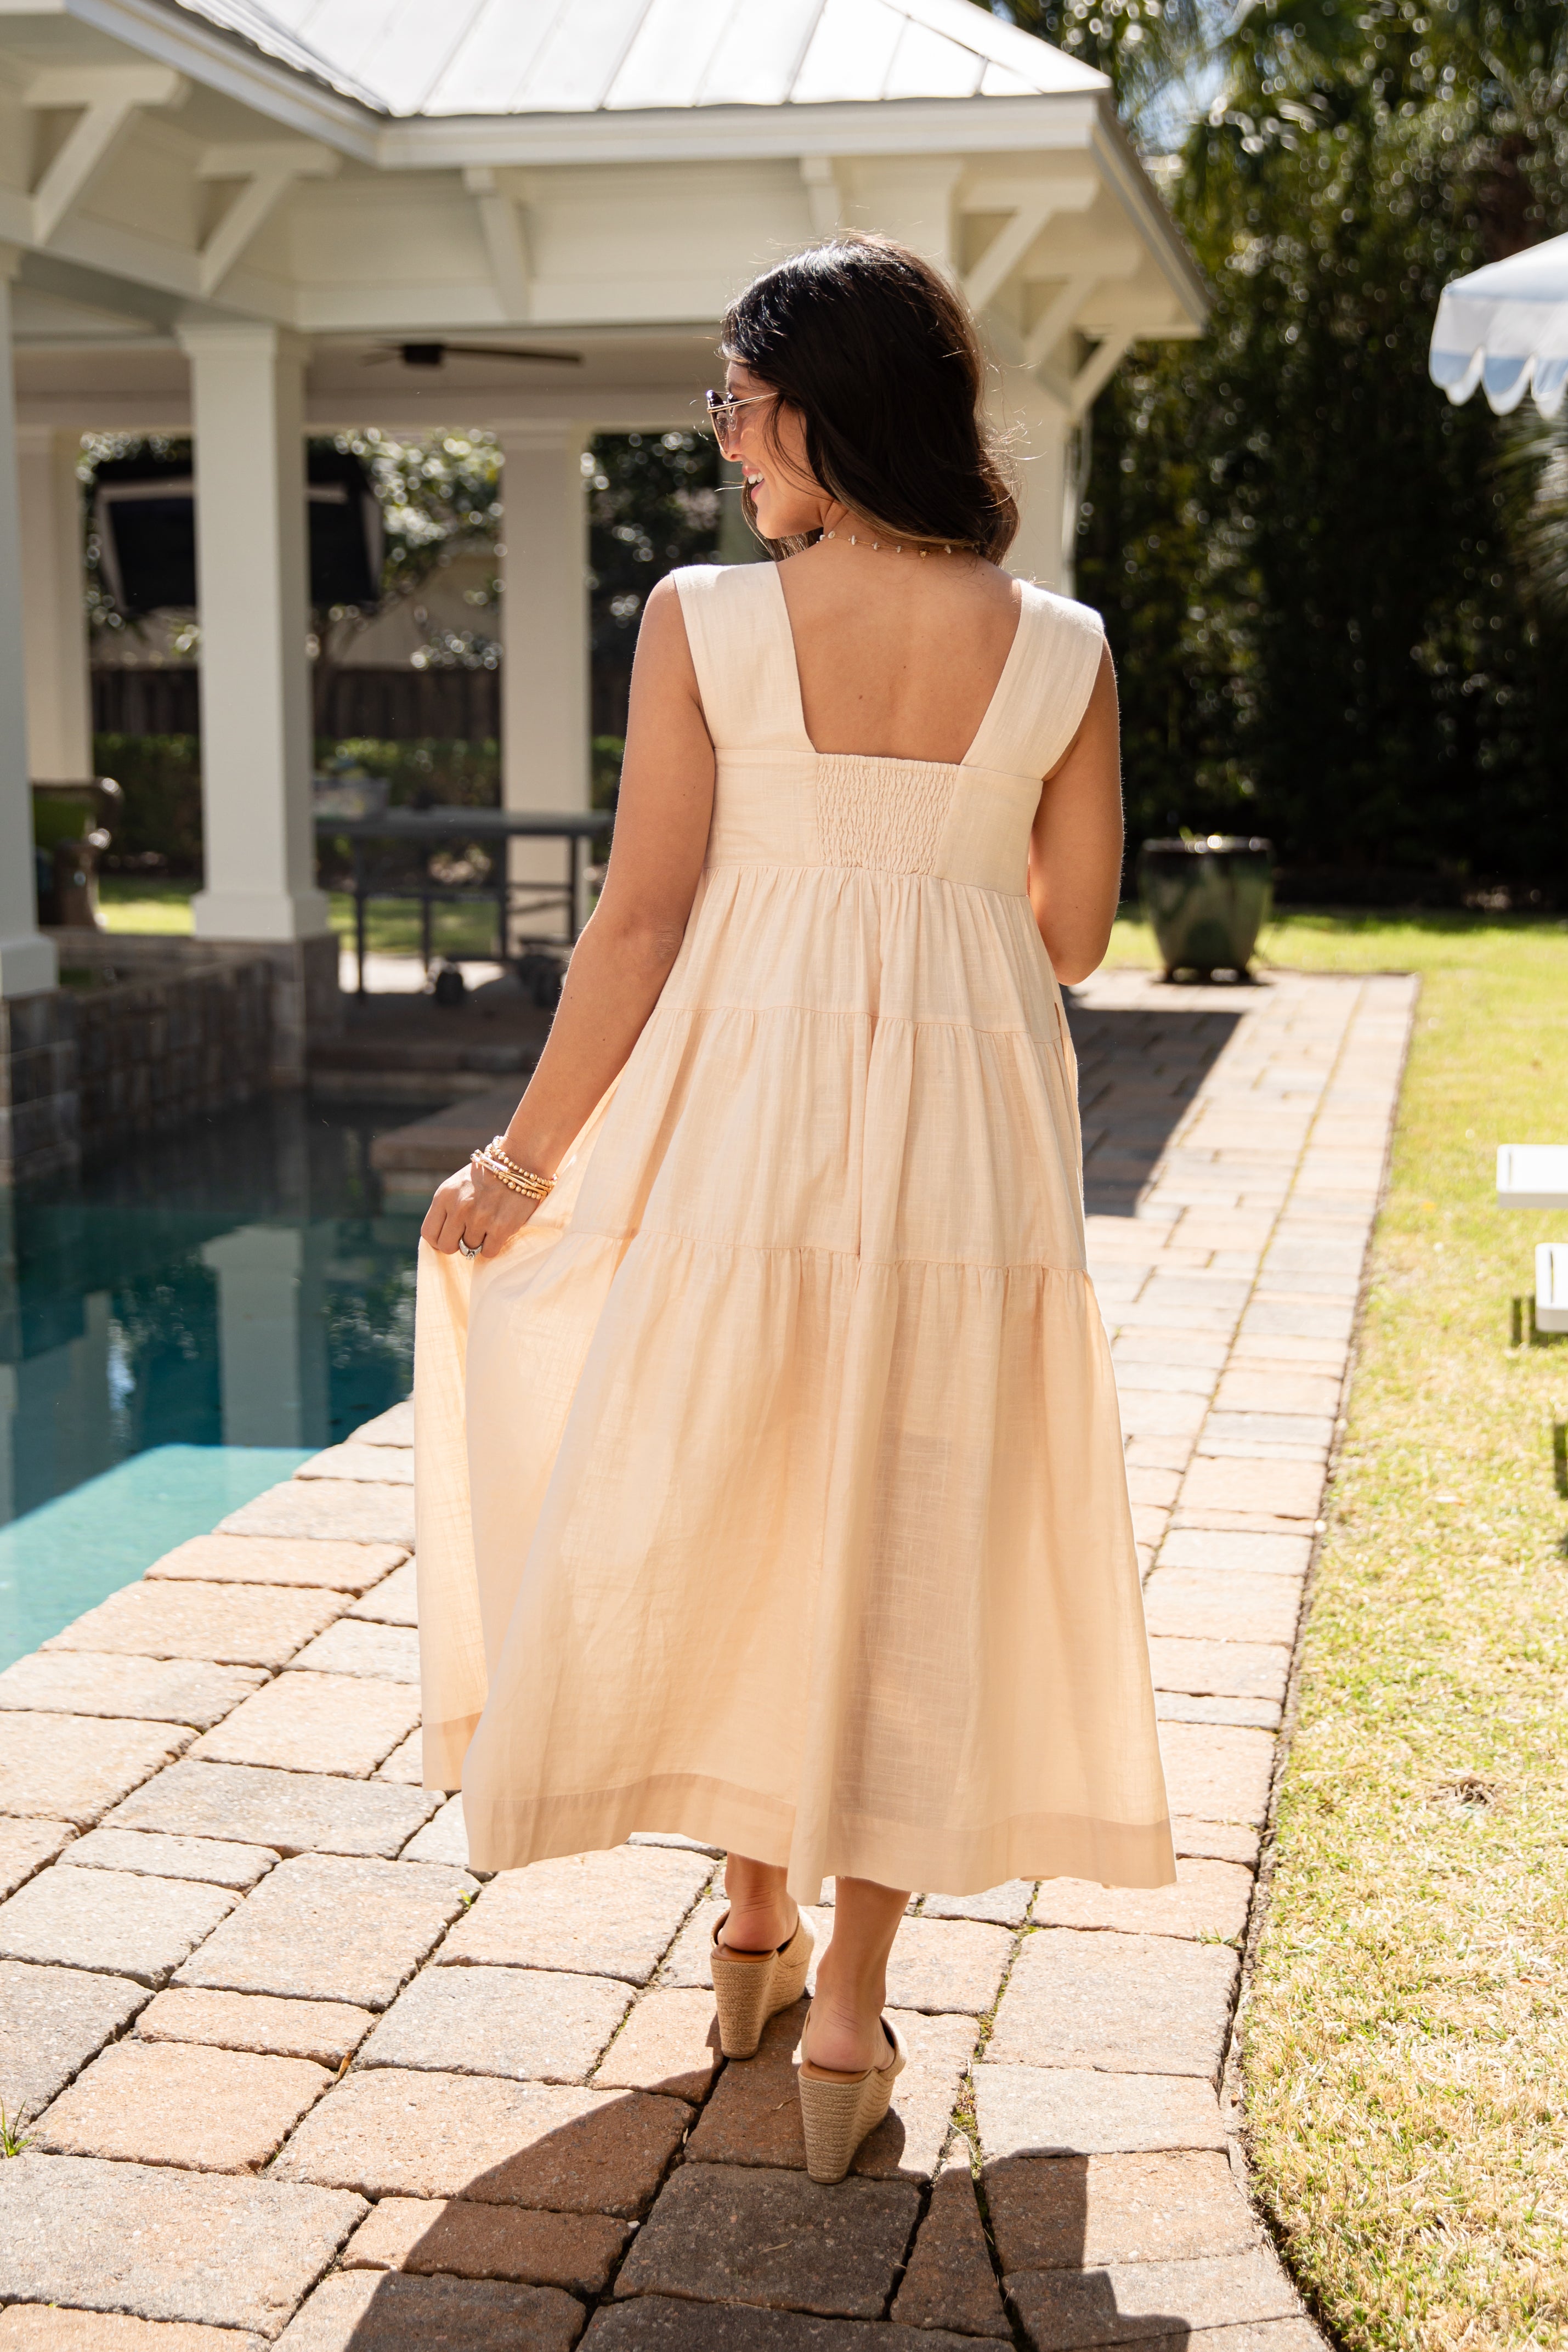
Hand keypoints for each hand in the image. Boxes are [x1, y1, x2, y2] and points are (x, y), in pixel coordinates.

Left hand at [421, 1156, 539, 1257]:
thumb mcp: (458, 1184)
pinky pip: (488, 1252)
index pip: (429, 1233)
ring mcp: (479, 1219)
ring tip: (488, 1226)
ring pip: (469, 1249)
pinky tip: (497, 1232)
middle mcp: (459, 1208)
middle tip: (469, 1235)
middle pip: (447, 1246)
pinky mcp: (500, 1227)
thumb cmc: (488, 1173)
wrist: (520, 1160)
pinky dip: (492, 1246)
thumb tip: (444, 1234)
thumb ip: (447, 1206)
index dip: (438, 1240)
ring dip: (478, 1241)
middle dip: (457, 1244)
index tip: (449, 1238)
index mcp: (444, 1196)